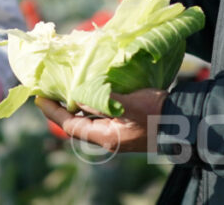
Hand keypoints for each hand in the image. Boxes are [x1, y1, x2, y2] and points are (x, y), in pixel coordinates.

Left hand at [35, 88, 167, 153]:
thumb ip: (105, 100)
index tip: (39, 98)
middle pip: (75, 123)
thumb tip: (78, 95)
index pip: (69, 124)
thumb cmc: (158, 114)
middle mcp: (107, 137)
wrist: (184, 122)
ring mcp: (116, 132)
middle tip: (47, 90)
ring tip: (63, 87)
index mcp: (105, 136)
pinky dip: (90, 103)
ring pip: (87, 118)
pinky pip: (100, 114)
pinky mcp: (124, 124)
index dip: (52, 111)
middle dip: (60, 107)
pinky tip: (89, 90)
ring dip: (75, 104)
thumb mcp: (132, 104)